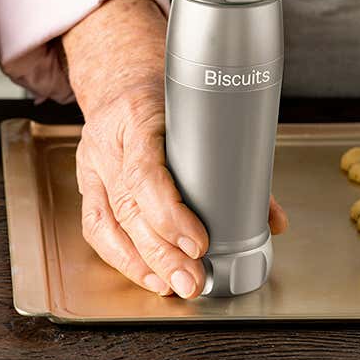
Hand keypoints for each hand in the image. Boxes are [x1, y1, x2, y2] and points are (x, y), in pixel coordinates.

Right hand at [64, 0, 287, 297]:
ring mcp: (93, 165)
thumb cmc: (165, 93)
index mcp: (138, 116)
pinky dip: (123, 257)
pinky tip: (149, 275)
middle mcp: (109, 143)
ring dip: (143, 262)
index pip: (146, 173)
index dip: (170, 214)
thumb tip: (270, 219)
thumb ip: (235, 162)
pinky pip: (97, 227)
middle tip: (193, 280)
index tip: (199, 242)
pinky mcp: (88, 183)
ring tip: (175, 285)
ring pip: (109, 223)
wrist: (122, 75)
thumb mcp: (198, 111)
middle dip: (163, 252)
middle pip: (129, 208)